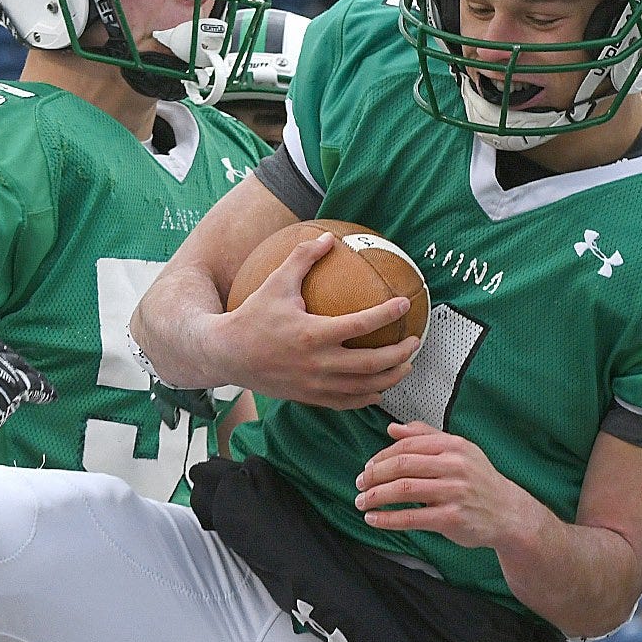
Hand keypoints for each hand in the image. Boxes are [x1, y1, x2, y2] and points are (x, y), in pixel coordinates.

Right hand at [207, 235, 418, 408]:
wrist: (227, 355)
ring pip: (363, 388)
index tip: (403, 304)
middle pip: (371, 364)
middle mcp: (317, 363)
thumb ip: (302, 258)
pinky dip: (367, 397)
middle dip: (399, 354)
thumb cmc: (252, 316)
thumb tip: (328, 238)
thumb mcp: (275, 282)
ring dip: (390, 378)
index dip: (386, 315)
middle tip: (414, 341)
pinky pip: (346, 403)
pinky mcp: (309, 397)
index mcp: (312, 334)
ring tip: (406, 365)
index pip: (360, 326)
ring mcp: (314, 385)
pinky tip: (379, 388)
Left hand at [354, 421, 544, 549]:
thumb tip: (392, 428)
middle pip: (402, 465)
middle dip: (374, 475)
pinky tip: (374, 520)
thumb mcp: (459, 451)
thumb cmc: (480, 482)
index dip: (381, 456)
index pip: (407, 445)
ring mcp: (454, 492)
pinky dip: (388, 519)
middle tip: (359, 483)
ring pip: (403, 490)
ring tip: (361, 502)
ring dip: (375, 496)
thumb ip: (425, 437)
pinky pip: (412, 518)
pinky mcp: (452, 518)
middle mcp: (455, 466)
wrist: (509, 513)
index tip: (367, 467)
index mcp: (454, 446)